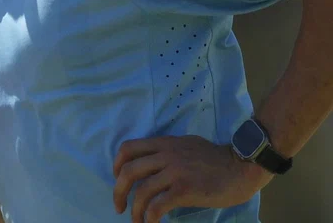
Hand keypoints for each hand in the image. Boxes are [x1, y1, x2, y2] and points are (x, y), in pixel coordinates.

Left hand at [112, 135, 271, 222]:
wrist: (242, 167)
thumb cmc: (217, 159)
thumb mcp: (187, 145)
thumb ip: (169, 151)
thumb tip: (155, 163)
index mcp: (164, 144)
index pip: (128, 148)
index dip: (116, 164)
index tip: (117, 179)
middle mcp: (165, 155)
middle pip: (128, 171)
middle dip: (118, 191)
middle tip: (118, 206)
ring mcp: (174, 172)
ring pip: (141, 191)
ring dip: (134, 210)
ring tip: (135, 221)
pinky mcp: (185, 190)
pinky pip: (157, 206)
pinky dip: (149, 217)